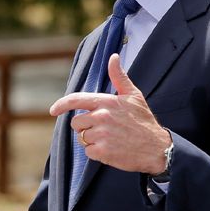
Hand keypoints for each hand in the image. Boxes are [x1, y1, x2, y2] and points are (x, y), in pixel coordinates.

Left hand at [49, 53, 171, 174]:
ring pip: (81, 138)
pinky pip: (88, 152)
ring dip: (91, 140)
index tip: (53, 110)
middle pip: (76, 122)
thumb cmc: (143, 120)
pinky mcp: (102, 152)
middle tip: (103, 128)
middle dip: (85, 126)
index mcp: (106, 102)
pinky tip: (111, 149)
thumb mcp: (133, 95)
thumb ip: (119, 76)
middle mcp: (102, 117)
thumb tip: (113, 57)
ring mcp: (101, 135)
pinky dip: (96, 153)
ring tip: (110, 138)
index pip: (76, 100)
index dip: (61, 104)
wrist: (156, 148)